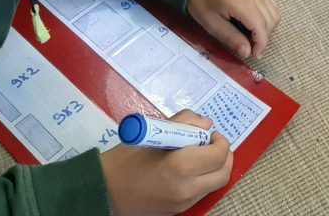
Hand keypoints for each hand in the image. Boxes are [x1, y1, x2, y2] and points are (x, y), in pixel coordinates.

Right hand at [101, 110, 232, 215]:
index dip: (220, 140)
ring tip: (200, 154)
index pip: (218, 154)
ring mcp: (183, 203)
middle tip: (211, 142)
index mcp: (181, 167)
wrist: (104, 191)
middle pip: (223, 173)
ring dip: (215, 167)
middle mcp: (187, 189)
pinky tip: (189, 168)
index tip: (210, 133)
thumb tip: (207, 125)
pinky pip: (201, 193)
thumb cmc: (126, 159)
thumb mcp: (153, 132)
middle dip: (223, 154)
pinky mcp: (178, 211)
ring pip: (215, 184)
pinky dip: (204, 178)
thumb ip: (185, 122)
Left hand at [188, 0, 279, 58]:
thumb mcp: (212, 24)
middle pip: (270, 21)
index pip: (260, 26)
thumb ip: (231, 38)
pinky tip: (256, 24)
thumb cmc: (201, 2)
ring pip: (274, 14)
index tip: (254, 55)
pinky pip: (272, 5)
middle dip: (263, 38)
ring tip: (252, 36)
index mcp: (239, 1)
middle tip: (250, 48)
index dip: (261, 44)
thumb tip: (247, 52)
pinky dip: (268, 18)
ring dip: (267, 29)